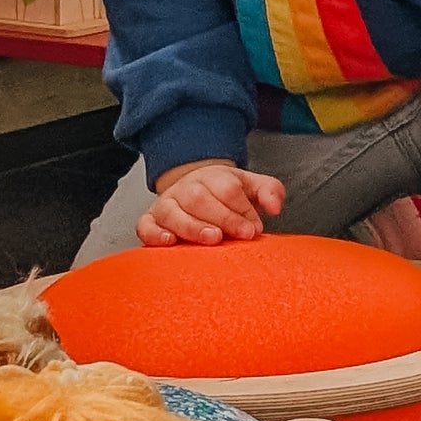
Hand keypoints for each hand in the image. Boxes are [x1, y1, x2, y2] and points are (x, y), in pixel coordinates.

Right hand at [138, 161, 285, 246]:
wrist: (195, 194)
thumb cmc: (224, 196)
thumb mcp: (251, 188)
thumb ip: (270, 191)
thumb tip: (275, 206)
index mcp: (212, 177)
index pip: (226, 188)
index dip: (242, 208)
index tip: (254, 228)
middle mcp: (186, 188)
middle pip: (199, 197)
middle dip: (223, 217)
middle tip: (241, 234)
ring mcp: (166, 204)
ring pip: (173, 212)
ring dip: (193, 227)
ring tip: (213, 239)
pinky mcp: (150, 221)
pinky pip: (145, 226)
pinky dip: (155, 235)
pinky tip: (169, 242)